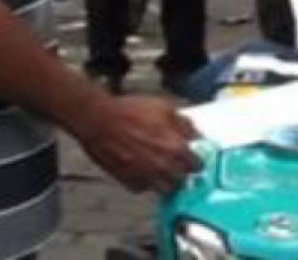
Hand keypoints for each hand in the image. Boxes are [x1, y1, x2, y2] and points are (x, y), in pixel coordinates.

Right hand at [73, 95, 201, 193]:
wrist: (100, 121)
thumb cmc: (129, 112)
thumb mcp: (164, 107)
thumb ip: (184, 124)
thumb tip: (194, 134)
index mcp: (176, 148)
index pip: (197, 165)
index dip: (195, 159)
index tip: (192, 157)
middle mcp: (164, 167)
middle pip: (183, 180)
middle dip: (181, 172)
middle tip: (175, 162)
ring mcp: (148, 177)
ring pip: (165, 189)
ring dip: (165, 180)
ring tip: (159, 168)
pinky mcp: (131, 182)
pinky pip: (144, 188)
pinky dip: (145, 181)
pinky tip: (141, 168)